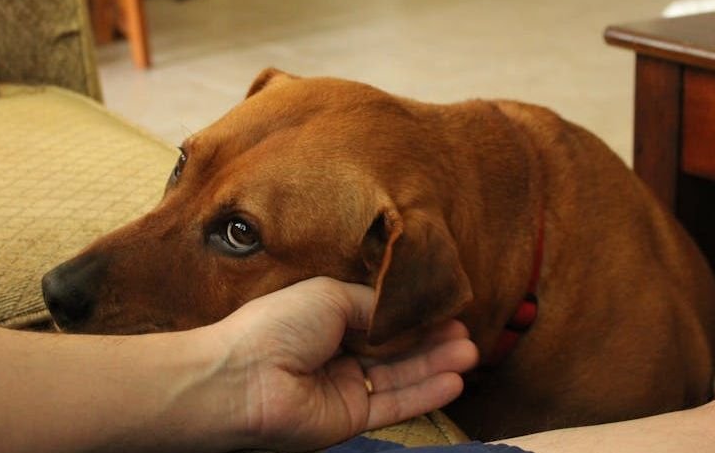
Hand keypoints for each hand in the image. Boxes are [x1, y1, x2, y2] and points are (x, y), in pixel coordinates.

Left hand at [214, 277, 478, 451]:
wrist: (244, 379)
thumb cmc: (278, 326)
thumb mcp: (331, 296)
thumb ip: (373, 304)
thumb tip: (403, 309)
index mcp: (326, 319)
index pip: (379, 318)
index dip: (411, 315)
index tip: (446, 308)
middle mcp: (337, 353)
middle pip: (394, 348)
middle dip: (431, 340)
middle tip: (466, 332)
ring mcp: (344, 387)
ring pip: (400, 376)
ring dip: (436, 365)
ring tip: (470, 354)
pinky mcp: (350, 418)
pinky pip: (394, 404)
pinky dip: (425, 393)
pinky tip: (453, 381)